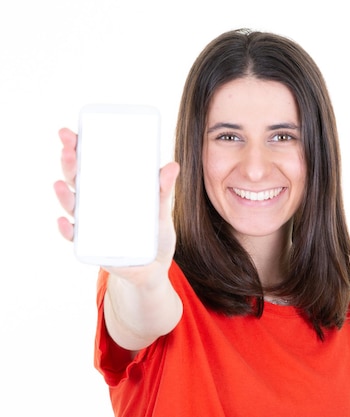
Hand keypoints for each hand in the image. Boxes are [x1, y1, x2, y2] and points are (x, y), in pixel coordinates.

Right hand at [53, 127, 179, 284]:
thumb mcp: (161, 209)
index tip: (70, 132)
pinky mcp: (93, 247)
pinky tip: (65, 222)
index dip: (77, 148)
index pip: (89, 164)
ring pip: (72, 207)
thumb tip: (173, 165)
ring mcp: (91, 225)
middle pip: (77, 181)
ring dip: (64, 195)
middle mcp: (95, 205)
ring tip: (60, 184)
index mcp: (108, 190)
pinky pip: (75, 238)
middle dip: (69, 164)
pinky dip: (67, 231)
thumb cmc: (154, 234)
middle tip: (68, 149)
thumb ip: (163, 189)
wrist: (154, 267)